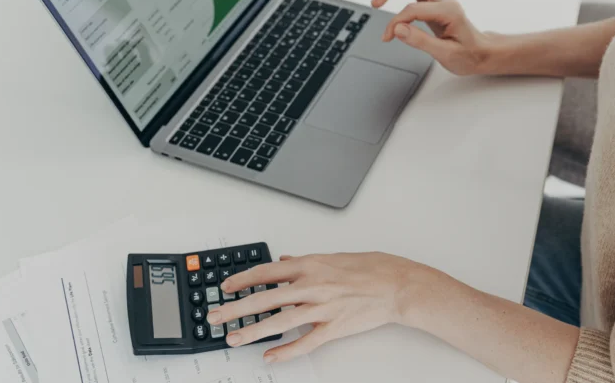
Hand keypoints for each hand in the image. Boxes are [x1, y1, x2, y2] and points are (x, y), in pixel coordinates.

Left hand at [207, 252, 430, 362]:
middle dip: (236, 309)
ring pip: (279, 322)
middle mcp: (312, 286)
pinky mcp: (334, 328)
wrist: (399, 285)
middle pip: (265, 298)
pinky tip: (271, 357)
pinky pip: (305, 343)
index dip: (242, 280)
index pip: (267, 272)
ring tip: (233, 339)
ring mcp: (322, 308)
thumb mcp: (335, 256)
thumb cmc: (373, 268)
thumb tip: (286, 260)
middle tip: (215, 317)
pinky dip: (286, 352)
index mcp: (311, 265)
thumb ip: (307, 261)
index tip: (225, 287)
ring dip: (253, 332)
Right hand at [371, 0, 494, 75]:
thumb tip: (398, 29)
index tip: (388, 36)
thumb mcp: (445, 54)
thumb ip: (420, 40)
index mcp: (448, 10)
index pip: (413, 9)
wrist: (481, 52)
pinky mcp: (434, 2)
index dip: (396, 23)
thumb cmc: (468, 55)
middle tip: (375, 2)